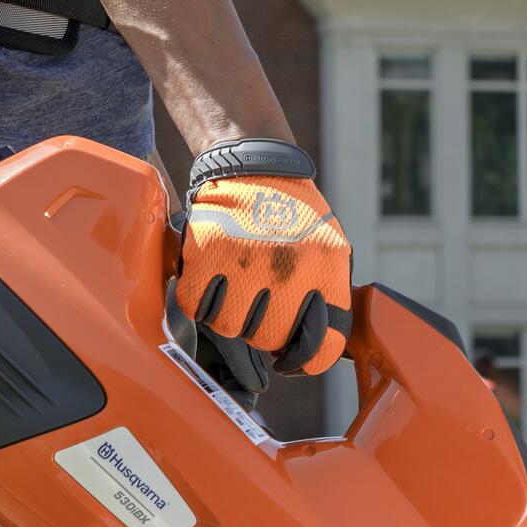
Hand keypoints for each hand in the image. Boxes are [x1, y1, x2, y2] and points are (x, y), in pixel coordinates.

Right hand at [177, 139, 350, 375]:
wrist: (255, 164)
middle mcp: (291, 268)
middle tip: (255, 305)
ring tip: (233, 289)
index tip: (290, 360)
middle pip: (267, 339)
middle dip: (259, 329)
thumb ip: (325, 297)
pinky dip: (198, 300)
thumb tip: (313, 352)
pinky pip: (196, 305)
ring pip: (228, 327)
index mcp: (327, 271)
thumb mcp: (329, 251)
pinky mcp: (209, 250)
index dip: (304, 362)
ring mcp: (248, 259)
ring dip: (227, 314)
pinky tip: (210, 281)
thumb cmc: (292, 216)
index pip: (323, 347)